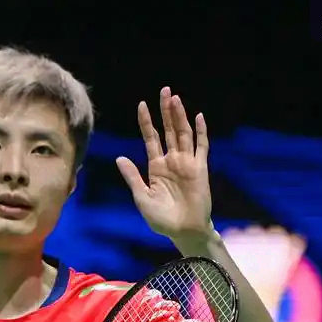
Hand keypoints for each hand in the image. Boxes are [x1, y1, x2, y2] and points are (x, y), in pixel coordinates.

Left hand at [115, 87, 213, 242]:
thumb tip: (119, 158)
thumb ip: (132, 177)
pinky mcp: (200, 168)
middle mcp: (171, 161)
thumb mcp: (141, 197)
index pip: (150, 138)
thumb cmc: (161, 219)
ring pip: (183, 133)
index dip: (146, 122)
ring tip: (175, 98)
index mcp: (156, 167)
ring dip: (180, 116)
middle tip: (164, 90)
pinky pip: (201, 146)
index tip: (141, 105)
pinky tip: (198, 117)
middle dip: (165, 111)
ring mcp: (187, 163)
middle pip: (168, 130)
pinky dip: (201, 131)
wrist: (184, 231)